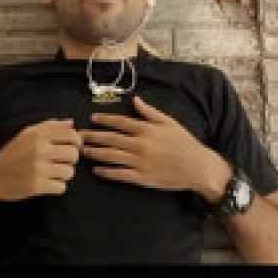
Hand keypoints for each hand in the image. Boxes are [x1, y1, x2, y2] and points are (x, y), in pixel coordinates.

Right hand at [0, 118, 81, 200]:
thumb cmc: (12, 153)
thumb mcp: (27, 134)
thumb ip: (50, 126)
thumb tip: (72, 123)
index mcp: (38, 135)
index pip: (71, 135)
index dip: (77, 143)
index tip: (72, 147)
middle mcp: (39, 149)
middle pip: (74, 155)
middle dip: (70, 160)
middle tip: (60, 162)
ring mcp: (38, 168)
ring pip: (69, 172)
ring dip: (64, 175)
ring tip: (53, 173)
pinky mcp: (37, 186)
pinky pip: (61, 187)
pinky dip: (56, 187)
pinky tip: (47, 183)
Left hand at [78, 96, 231, 198]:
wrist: (197, 167)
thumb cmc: (184, 142)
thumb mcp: (169, 122)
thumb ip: (150, 112)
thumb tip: (134, 99)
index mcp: (146, 129)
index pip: (120, 122)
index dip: (104, 120)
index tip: (92, 118)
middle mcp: (140, 144)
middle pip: (111, 139)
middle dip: (93, 136)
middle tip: (79, 136)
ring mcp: (140, 162)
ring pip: (112, 156)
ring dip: (95, 153)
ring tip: (83, 151)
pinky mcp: (142, 178)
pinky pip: (120, 174)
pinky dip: (107, 172)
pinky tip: (97, 170)